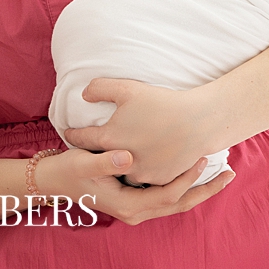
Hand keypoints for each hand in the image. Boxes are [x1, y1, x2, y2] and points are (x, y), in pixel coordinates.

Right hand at [35, 147, 232, 225]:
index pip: (169, 194)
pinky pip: (167, 197)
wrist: (53, 181)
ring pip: (176, 202)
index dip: (188, 177)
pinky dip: (184, 186)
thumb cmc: (68, 171)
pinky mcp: (135, 200)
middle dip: (206, 190)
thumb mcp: (82, 163)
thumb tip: (129, 157)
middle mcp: (137, 212)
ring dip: (199, 189)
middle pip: (181, 204)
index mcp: (129, 206)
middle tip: (231, 174)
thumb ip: (105, 160)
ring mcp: (137, 208)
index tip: (203, 157)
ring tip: (221, 175)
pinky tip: (194, 173)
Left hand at [62, 78, 214, 185]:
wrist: (199, 122)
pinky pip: (144, 178)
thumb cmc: (162, 103)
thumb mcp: (127, 89)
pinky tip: (137, 164)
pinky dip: (138, 171)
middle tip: (84, 149)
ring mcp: (142, 173)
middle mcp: (122, 161)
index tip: (68, 133)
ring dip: (115, 167)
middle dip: (90, 154)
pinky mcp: (160, 179)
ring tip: (111, 159)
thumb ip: (99, 89)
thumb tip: (84, 95)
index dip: (73, 134)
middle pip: (99, 159)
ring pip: (121, 172)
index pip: (81, 138)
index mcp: (109, 138)